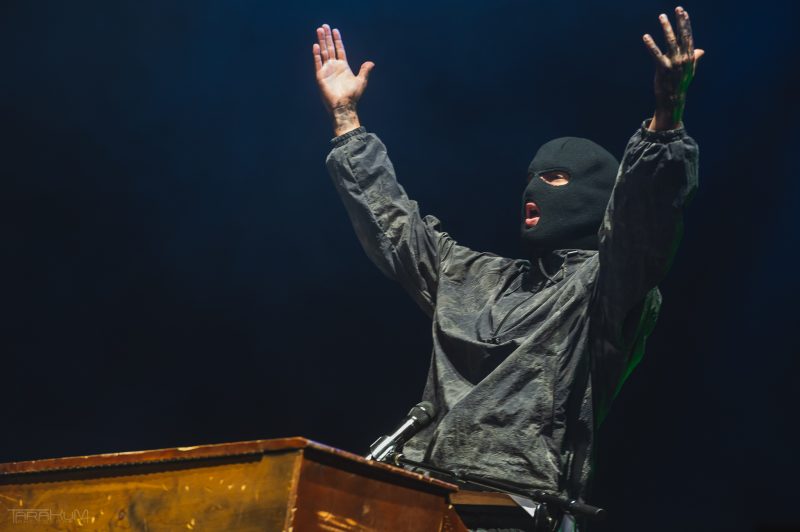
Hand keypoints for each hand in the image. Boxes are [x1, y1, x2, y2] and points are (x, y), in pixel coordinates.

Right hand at [313, 24, 374, 134]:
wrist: (344, 106)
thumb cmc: (353, 96)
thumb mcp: (361, 81)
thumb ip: (364, 70)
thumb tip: (371, 63)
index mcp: (343, 66)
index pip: (339, 49)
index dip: (337, 40)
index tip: (335, 30)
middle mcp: (334, 66)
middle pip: (330, 48)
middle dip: (327, 37)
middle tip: (324, 26)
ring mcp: (326, 70)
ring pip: (323, 52)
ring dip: (321, 41)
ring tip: (319, 30)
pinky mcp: (320, 76)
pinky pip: (318, 63)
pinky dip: (316, 54)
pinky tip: (316, 45)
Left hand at [643, 7, 704, 130]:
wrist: (673, 99)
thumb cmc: (680, 84)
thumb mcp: (689, 70)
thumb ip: (694, 58)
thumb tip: (700, 50)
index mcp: (690, 57)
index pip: (688, 36)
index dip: (686, 23)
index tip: (683, 12)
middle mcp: (684, 58)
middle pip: (682, 35)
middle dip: (680, 21)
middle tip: (677, 8)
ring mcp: (674, 63)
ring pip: (670, 41)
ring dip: (666, 27)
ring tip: (662, 16)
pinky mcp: (663, 68)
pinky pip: (656, 54)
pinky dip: (651, 44)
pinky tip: (646, 36)